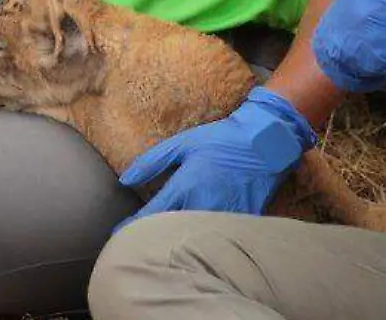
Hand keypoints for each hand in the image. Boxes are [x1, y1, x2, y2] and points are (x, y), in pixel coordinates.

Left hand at [114, 88, 314, 229]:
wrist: (266, 141)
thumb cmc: (221, 139)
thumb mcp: (183, 143)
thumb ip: (152, 162)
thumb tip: (124, 180)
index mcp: (186, 185)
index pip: (152, 215)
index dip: (133, 227)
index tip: (120, 236)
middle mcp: (203, 204)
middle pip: (171, 232)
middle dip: (153, 238)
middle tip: (138, 244)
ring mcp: (224, 215)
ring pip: (195, 238)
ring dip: (178, 242)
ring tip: (163, 246)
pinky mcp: (242, 220)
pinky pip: (218, 236)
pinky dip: (205, 240)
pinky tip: (196, 241)